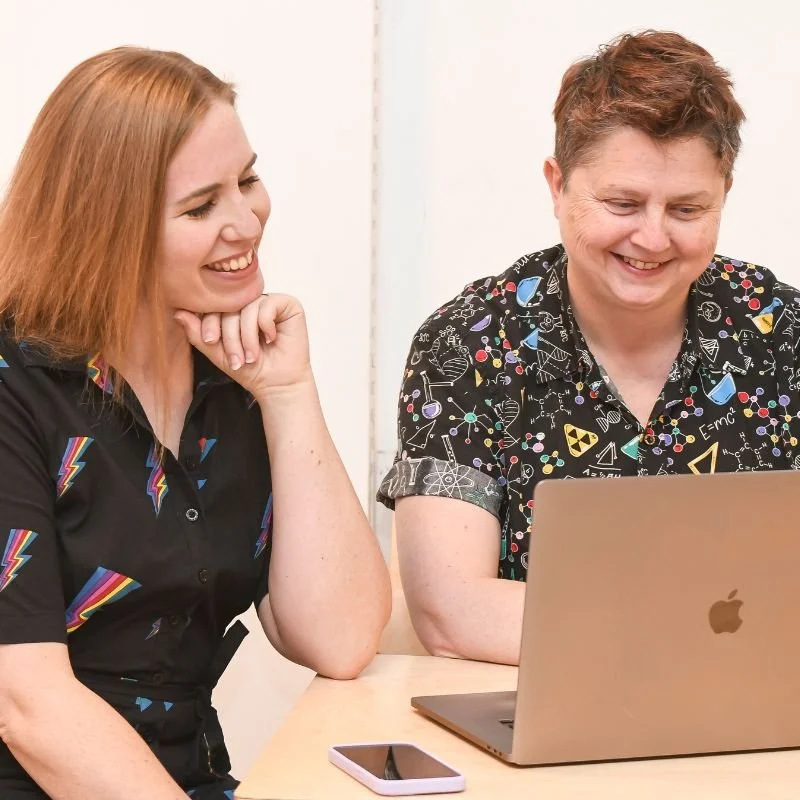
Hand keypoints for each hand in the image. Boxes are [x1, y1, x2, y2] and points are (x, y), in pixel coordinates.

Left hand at [174, 294, 312, 399]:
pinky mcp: (289, 304)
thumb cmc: (250, 369)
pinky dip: (266, 326)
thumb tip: (178, 312)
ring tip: (252, 357)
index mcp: (234, 310)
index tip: (211, 342)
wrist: (277, 385)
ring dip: (248, 337)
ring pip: (248, 307)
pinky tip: (271, 340)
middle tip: (236, 359)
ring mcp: (270, 302)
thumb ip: (198, 334)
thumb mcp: (217, 353)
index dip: (210, 321)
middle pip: (231, 306)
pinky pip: (268, 305)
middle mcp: (251, 302)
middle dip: (230, 336)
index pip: (215, 304)